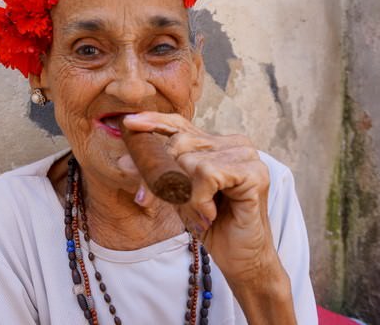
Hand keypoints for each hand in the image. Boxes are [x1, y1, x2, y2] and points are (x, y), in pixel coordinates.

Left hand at [123, 112, 295, 322]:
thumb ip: (156, 175)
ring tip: (200, 212)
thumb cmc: (211, 224)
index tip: (129, 124)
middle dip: (162, 175)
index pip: (180, 124)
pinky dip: (200, 198)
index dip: (154, 122)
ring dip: (186, 195)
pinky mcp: (255, 173)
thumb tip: (124, 161)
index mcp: (216, 144)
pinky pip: (207, 174)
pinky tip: (211, 213)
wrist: (240, 258)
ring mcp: (247, 156)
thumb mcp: (176, 195)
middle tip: (166, 200)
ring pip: (190, 161)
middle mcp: (234, 143)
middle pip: (179, 142)